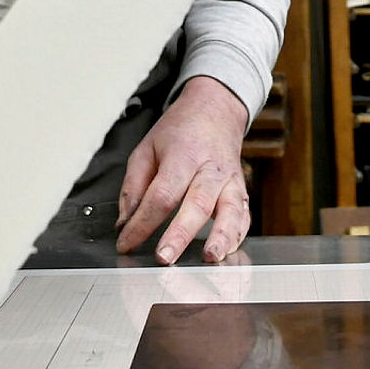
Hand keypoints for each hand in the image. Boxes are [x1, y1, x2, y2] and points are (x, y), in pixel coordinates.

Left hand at [116, 76, 251, 264]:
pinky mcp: (241, 190)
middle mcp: (209, 169)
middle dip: (180, 234)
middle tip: (164, 258)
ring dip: (221, 237)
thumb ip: (133, 187)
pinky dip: (237, 236)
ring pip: (230, 210)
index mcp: (182, 156)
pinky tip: (227, 252)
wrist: (215, 110)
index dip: (143, 222)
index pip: (161, 194)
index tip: (126, 243)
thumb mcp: (146, 149)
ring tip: (210, 258)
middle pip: (196, 204)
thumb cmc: (179, 131)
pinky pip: (244, 216)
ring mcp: (230, 180)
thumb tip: (125, 223)